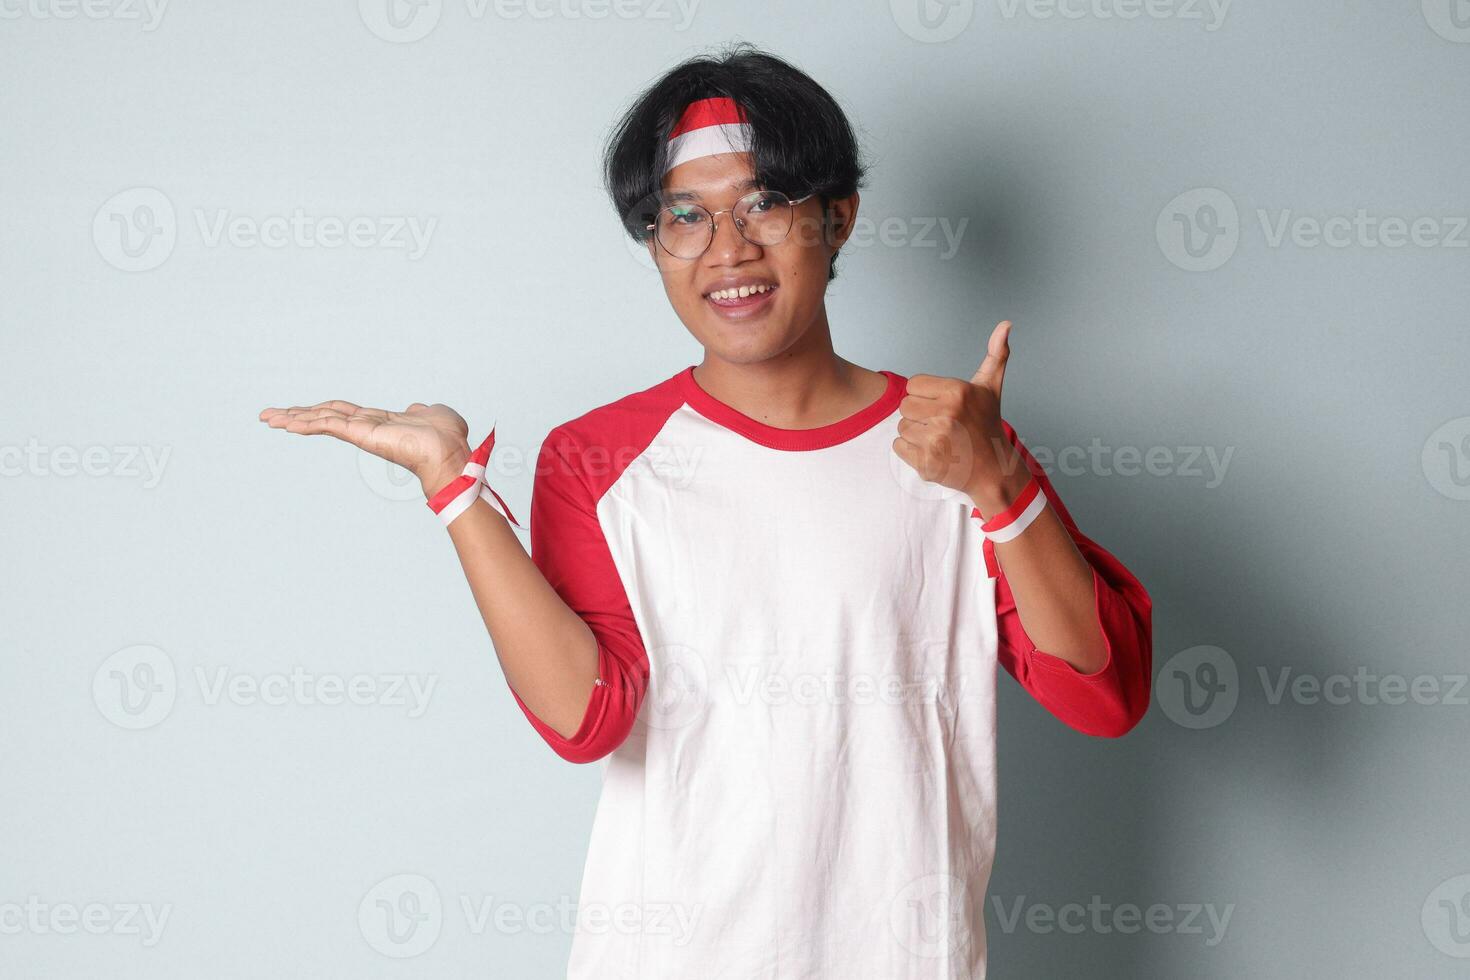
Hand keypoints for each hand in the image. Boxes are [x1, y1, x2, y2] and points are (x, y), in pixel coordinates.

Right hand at [258, 400, 471, 496]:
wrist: (450, 452)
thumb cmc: (448, 438)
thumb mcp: (433, 414)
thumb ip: (421, 411)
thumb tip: (416, 409)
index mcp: (380, 422)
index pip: (344, 413)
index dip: (321, 410)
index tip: (300, 411)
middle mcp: (367, 428)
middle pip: (324, 416)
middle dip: (297, 415)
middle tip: (268, 416)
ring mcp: (362, 432)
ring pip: (321, 421)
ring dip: (293, 418)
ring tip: (267, 417)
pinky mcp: (361, 435)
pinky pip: (328, 425)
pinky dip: (307, 422)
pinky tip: (285, 422)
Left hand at [893, 320, 1027, 512]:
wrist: (993, 470)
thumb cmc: (987, 426)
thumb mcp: (991, 388)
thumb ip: (995, 354)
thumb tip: (1005, 324)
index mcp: (956, 392)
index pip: (913, 385)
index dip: (925, 395)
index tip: (943, 406)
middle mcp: (946, 415)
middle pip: (904, 406)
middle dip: (919, 415)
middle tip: (941, 424)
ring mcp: (935, 441)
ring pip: (901, 427)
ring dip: (915, 434)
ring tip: (940, 439)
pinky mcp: (926, 463)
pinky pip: (898, 447)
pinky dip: (910, 451)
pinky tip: (933, 452)